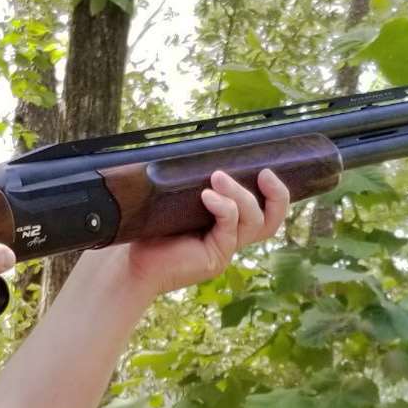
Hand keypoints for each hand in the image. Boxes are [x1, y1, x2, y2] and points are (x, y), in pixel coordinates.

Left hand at [86, 168, 291, 300]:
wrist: (130, 260)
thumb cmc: (151, 227)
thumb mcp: (178, 198)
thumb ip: (195, 181)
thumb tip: (201, 146)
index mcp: (228, 224)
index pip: (266, 212)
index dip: (277, 194)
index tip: (266, 169)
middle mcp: (231, 238)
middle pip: (271, 221)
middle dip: (277, 196)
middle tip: (265, 173)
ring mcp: (224, 249)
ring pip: (253, 223)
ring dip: (240, 195)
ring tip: (218, 177)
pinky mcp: (215, 258)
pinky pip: (229, 229)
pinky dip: (223, 208)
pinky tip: (207, 196)